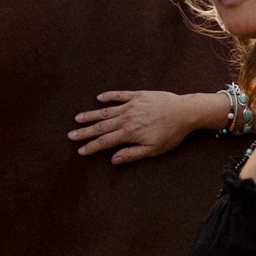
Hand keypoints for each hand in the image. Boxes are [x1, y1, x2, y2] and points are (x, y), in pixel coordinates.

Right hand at [69, 90, 215, 163]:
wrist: (184, 111)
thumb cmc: (171, 133)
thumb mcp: (154, 149)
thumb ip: (132, 154)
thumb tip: (114, 159)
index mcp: (129, 133)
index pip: (105, 141)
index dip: (91, 146)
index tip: (80, 150)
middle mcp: (126, 118)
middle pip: (101, 126)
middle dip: (85, 131)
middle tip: (71, 134)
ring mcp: (131, 105)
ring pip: (107, 111)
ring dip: (91, 115)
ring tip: (78, 118)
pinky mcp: (138, 95)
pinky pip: (120, 95)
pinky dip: (109, 96)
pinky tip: (99, 98)